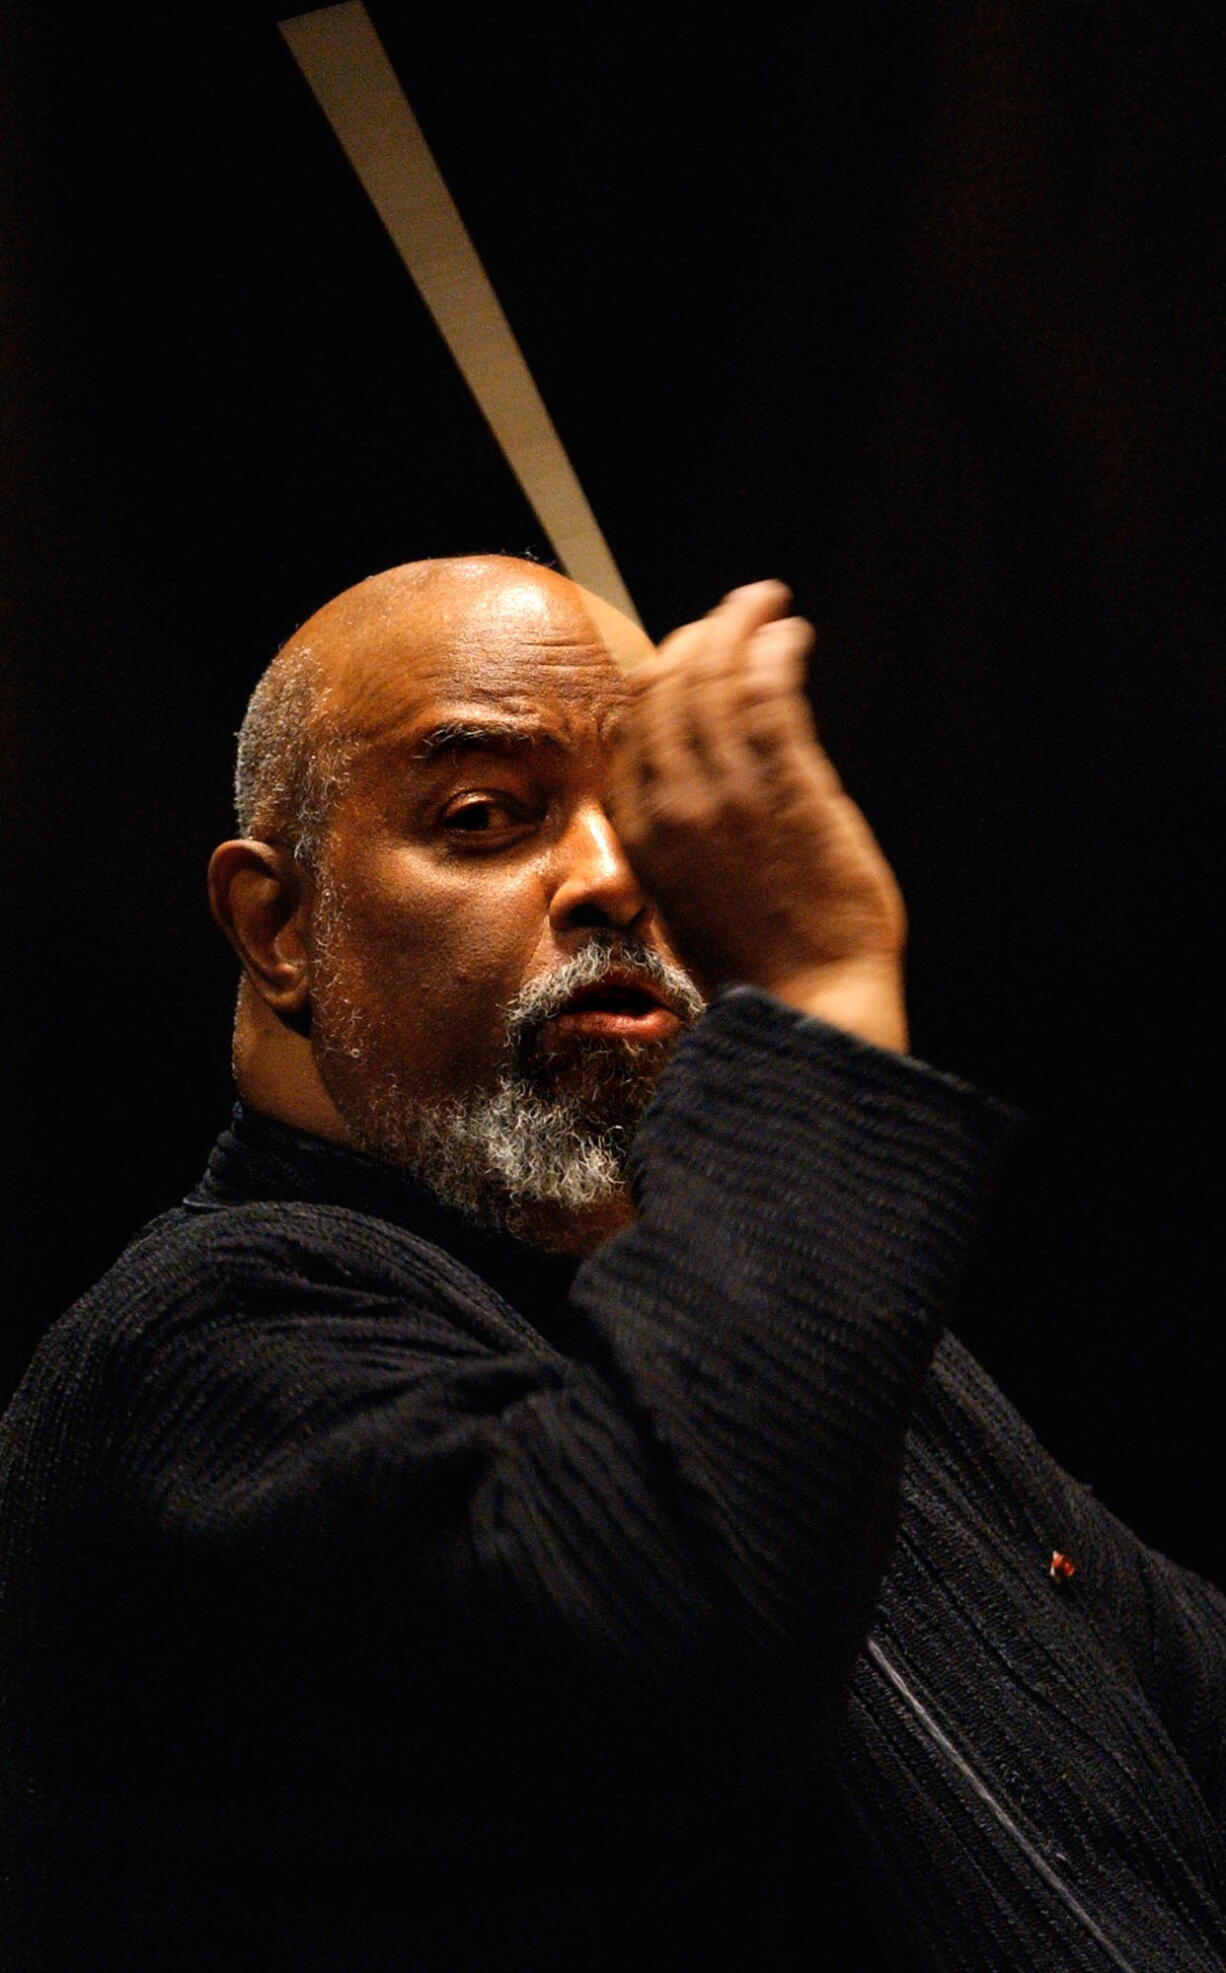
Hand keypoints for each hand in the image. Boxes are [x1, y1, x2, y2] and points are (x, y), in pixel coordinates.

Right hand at [608, 582, 907, 1051]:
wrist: (803, 1011)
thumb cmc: (756, 968)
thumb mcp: (683, 902)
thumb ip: (677, 843)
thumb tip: (690, 800)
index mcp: (638, 834)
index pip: (632, 723)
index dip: (661, 672)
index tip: (694, 650)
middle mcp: (672, 808)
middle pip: (668, 686)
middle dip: (701, 633)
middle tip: (739, 608)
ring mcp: (728, 798)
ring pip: (717, 679)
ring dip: (742, 626)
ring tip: (769, 604)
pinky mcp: (788, 793)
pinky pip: (769, 697)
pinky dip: (777, 653)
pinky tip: (792, 636)